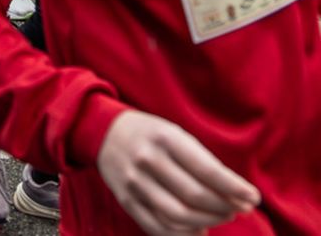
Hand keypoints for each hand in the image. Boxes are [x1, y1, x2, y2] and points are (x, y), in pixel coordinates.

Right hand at [97, 110, 259, 234]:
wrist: (105, 132)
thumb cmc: (152, 135)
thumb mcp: (178, 136)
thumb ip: (204, 164)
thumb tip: (237, 197)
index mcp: (165, 139)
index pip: (207, 170)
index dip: (235, 188)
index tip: (253, 198)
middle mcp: (147, 160)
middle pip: (195, 196)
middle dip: (224, 207)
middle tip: (238, 209)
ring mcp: (134, 182)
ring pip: (178, 216)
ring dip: (207, 222)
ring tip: (220, 216)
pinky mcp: (126, 200)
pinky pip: (158, 226)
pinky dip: (183, 234)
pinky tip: (198, 229)